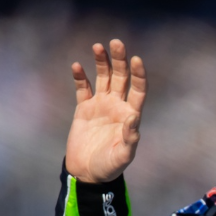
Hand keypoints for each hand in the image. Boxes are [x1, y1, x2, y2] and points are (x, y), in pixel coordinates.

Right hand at [64, 39, 147, 183]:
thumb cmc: (109, 167)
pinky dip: (80, 77)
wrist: (88, 172)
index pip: (138, 89)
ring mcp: (101, 106)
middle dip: (120, 60)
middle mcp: (117, 106)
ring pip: (103, 78)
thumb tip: (134, 116)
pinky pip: (83, 89)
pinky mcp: (84, 109)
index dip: (138, 74)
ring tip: (98, 46)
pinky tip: (77, 66)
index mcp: (130, 115)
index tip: (136, 59)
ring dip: (102, 62)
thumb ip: (130, 137)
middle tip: (117, 42)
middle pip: (121, 77)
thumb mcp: (123, 155)